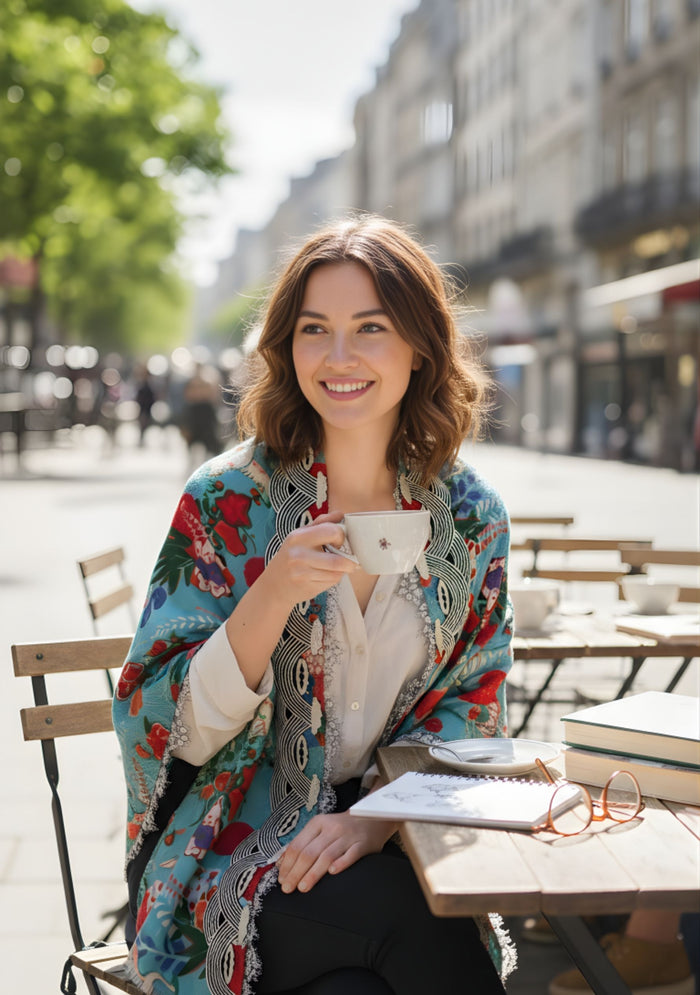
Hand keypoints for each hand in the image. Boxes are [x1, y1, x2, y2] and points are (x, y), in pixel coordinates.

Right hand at [264, 511, 358, 610]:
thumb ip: (321, 522)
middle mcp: (299, 555)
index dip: (342, 537)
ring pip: (337, 573)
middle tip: (349, 559)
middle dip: (350, 561)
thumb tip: (341, 514)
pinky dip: (335, 578)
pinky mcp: (307, 587)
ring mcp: (302, 573)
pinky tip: (327, 574)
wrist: (273, 585)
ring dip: (343, 570)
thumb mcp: (300, 535)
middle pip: (339, 560)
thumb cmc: (290, 556)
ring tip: (339, 567)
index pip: (333, 532)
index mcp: (299, 537)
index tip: (339, 541)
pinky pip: (331, 582)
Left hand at [276, 810, 397, 893]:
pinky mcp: (362, 844)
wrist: (372, 817)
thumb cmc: (341, 828)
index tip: (281, 880)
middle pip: (310, 852)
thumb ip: (303, 843)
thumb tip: (281, 863)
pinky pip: (351, 854)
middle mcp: (331, 828)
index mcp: (318, 823)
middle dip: (296, 872)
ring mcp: (348, 836)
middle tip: (288, 888)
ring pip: (327, 855)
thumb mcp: (321, 829)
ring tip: (303, 887)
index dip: (287, 864)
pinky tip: (333, 873)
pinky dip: (341, 863)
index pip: (298, 845)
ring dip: (313, 873)